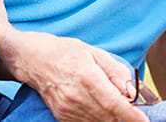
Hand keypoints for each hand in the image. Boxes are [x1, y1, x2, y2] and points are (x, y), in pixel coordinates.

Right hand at [9, 32, 148, 121]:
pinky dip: (98, 120)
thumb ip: (115, 72)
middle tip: (130, 108)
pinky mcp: (61, 116)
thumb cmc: (65, 51)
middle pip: (109, 117)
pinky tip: (100, 109)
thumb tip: (131, 91)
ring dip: (112, 119)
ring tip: (115, 106)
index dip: (132, 116)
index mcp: (87, 77)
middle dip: (124, 116)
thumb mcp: (94, 52)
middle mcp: (76, 97)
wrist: (33, 59)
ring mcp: (67, 109)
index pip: (114, 104)